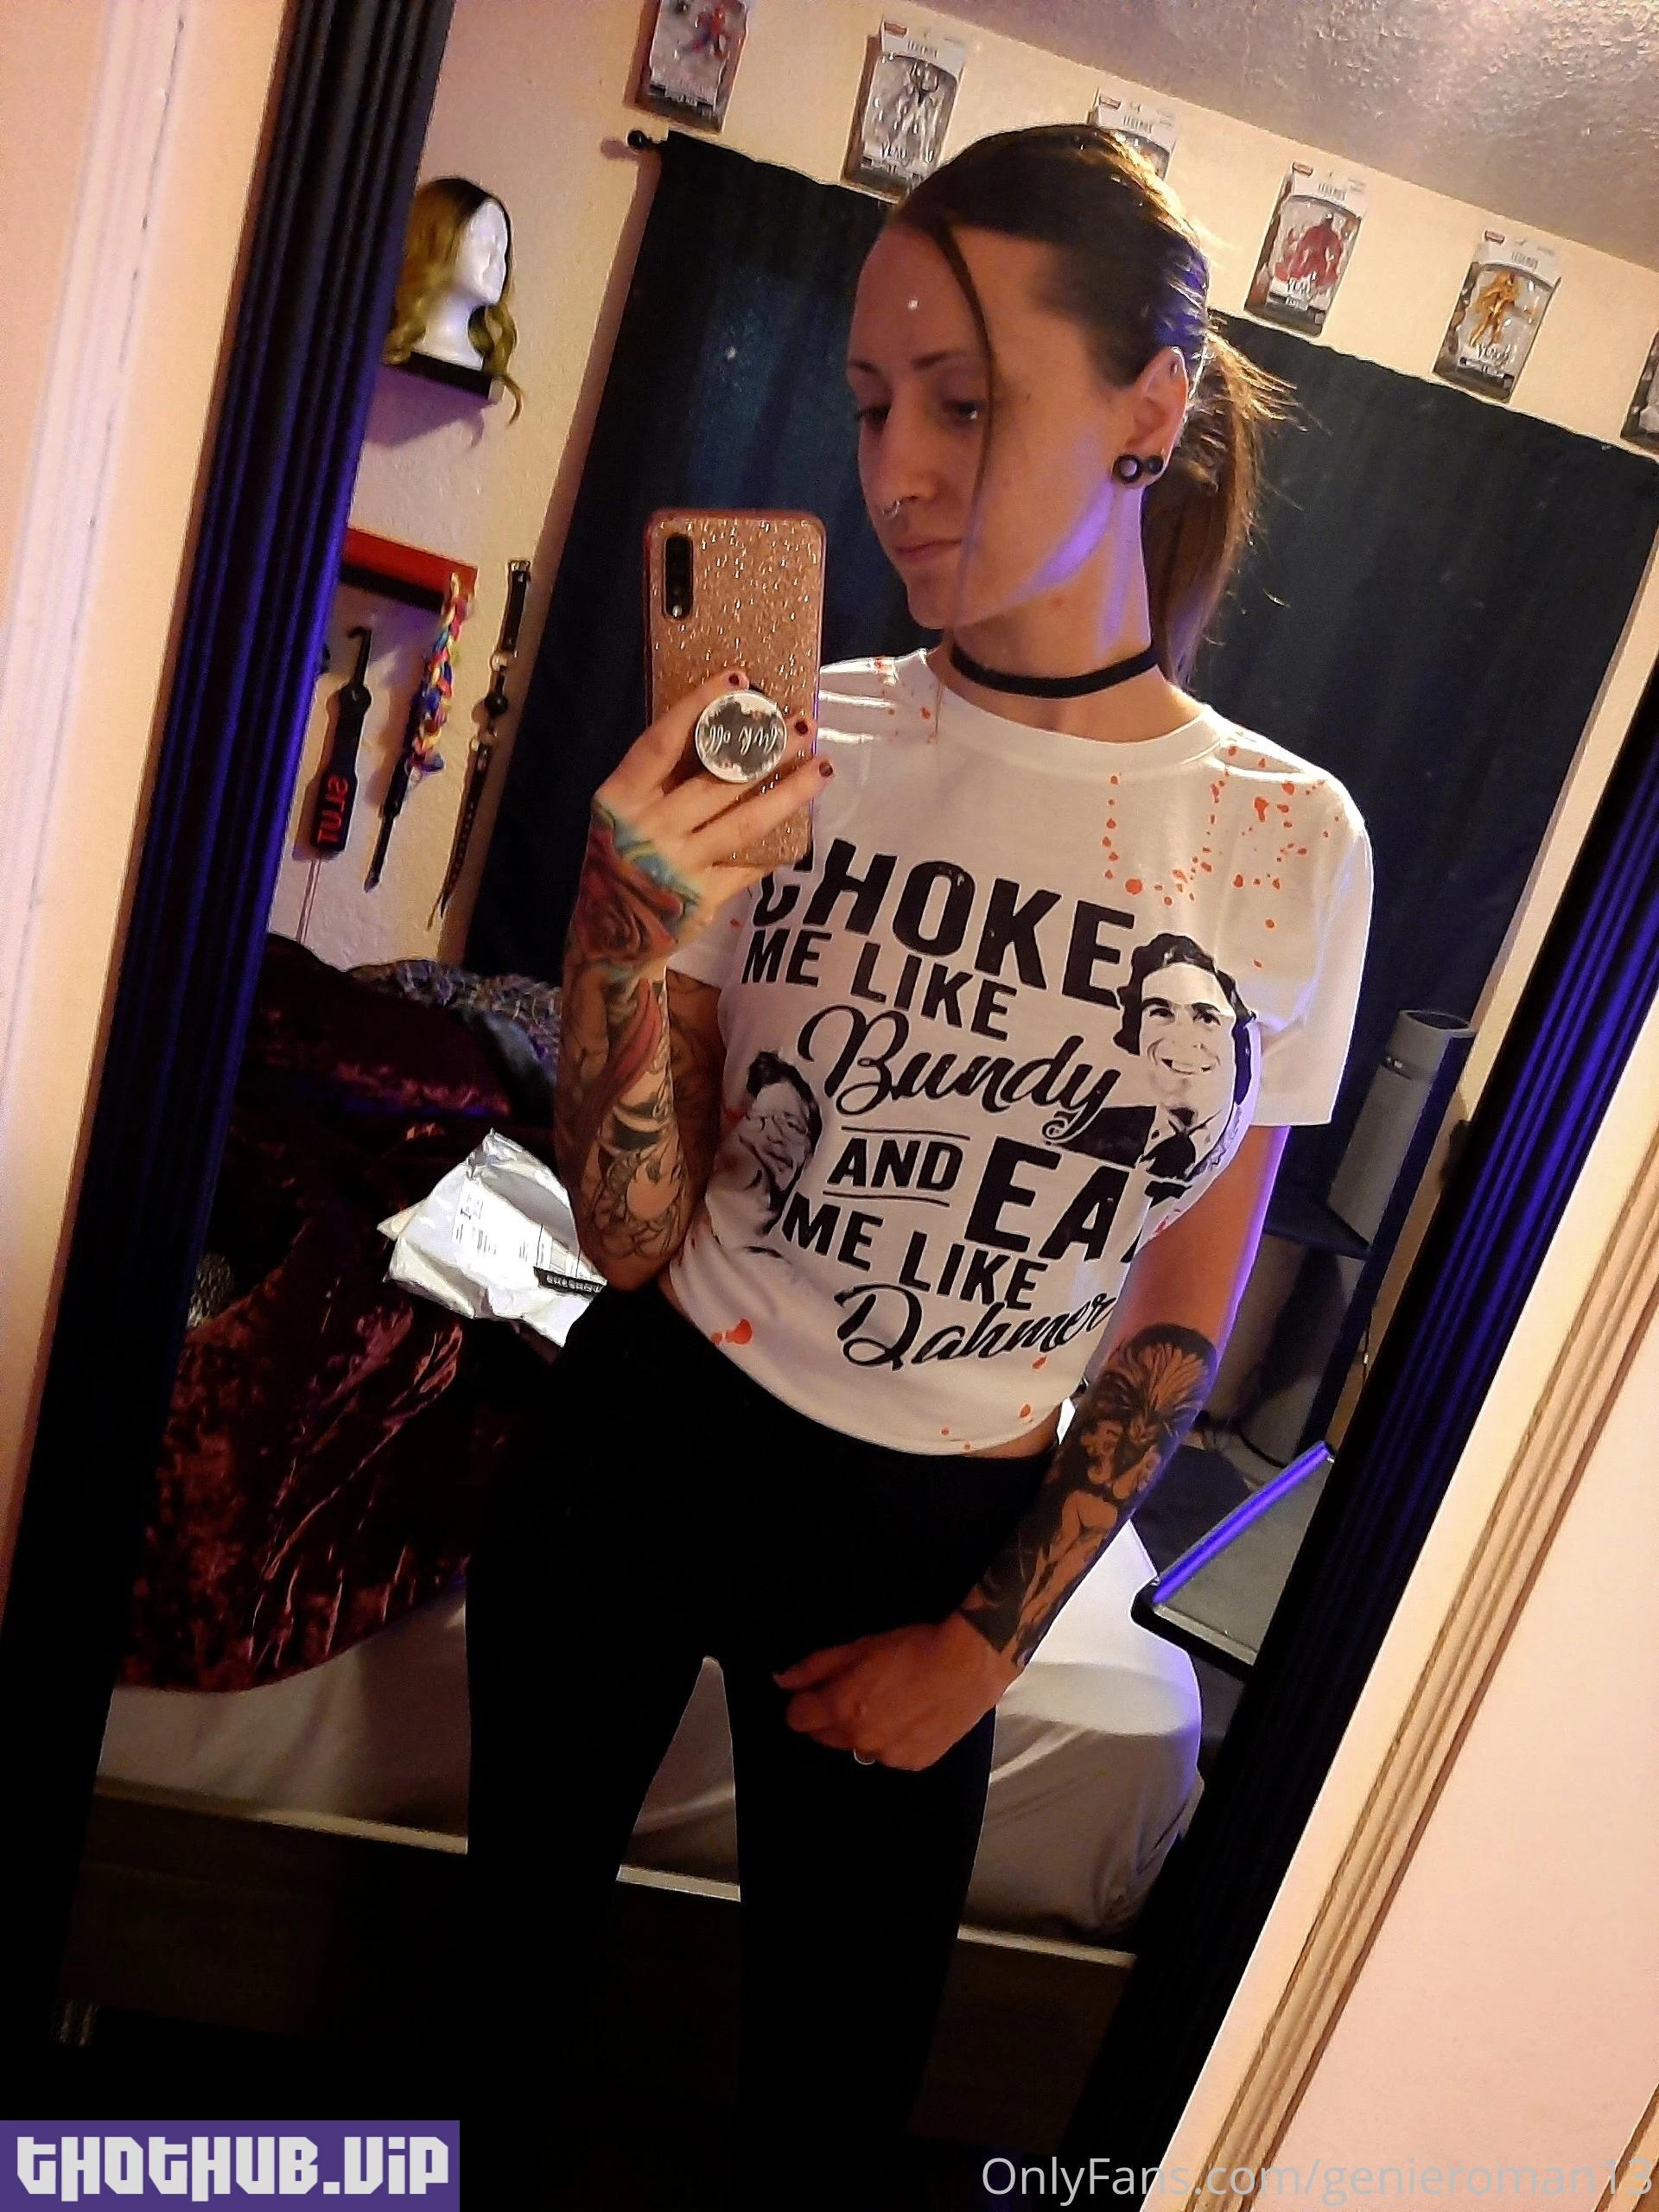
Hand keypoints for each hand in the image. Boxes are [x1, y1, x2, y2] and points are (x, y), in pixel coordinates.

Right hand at [585, 670, 828, 968]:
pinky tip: (805, 824)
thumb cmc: (620, 857)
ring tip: (821, 765)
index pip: (662, 742)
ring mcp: (678, 866)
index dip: (699, 707)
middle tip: (803, 721)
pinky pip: (749, 864)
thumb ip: (658, 779)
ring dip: (788, 791)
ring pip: (743, 821)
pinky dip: (776, 845)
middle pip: (716, 778)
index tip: (738, 679)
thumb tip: (720, 728)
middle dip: (765, 747)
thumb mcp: (621, 813)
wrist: (607, 937)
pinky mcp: (703, 899)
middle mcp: (648, 829)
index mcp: (620, 798)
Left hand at [771, 1613, 1021, 1771]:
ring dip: (863, 1729)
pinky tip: (911, 1716)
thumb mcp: (858, 1647)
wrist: (966, 1665)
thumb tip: (782, 1681)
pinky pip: (888, 1754)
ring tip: (891, 1701)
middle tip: (860, 1689)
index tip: (819, 1689)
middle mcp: (859, 1741)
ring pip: (858, 1746)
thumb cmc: (911, 1648)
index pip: (797, 1719)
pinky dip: (891, 1739)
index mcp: (840, 1711)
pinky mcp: (913, 1764)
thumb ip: (815, 1667)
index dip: (805, 1701)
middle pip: (824, 1736)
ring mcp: (887, 1757)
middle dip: (831, 1716)